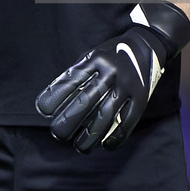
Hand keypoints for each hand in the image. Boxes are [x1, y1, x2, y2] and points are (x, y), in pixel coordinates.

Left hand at [35, 2, 189, 152]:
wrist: (147, 44)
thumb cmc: (111, 54)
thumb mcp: (92, 55)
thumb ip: (76, 74)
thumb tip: (54, 99)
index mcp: (95, 59)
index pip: (71, 80)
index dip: (55, 97)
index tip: (43, 111)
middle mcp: (111, 71)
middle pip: (85, 101)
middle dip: (68, 121)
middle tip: (57, 134)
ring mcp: (127, 85)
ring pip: (105, 116)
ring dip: (90, 136)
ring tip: (78, 146)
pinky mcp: (141, 97)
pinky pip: (127, 122)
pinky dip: (115, 138)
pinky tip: (104, 145)